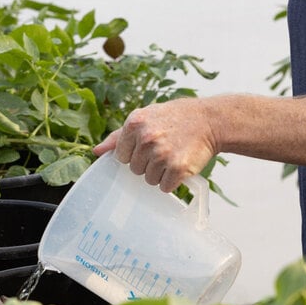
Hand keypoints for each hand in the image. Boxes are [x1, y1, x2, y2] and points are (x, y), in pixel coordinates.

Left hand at [92, 98, 217, 192]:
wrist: (209, 120)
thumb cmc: (176, 118)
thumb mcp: (145, 118)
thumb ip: (119, 136)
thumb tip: (96, 151)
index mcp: (135, 124)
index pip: (121, 156)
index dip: (135, 154)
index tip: (148, 146)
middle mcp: (146, 138)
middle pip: (135, 169)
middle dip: (148, 164)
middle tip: (164, 149)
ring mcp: (162, 154)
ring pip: (149, 180)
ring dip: (161, 173)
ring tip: (173, 155)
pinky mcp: (178, 168)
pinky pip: (165, 187)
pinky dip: (172, 181)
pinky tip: (180, 165)